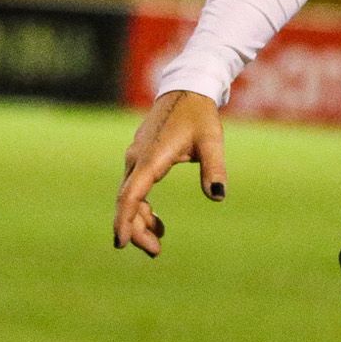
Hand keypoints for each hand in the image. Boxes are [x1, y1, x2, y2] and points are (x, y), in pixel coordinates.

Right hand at [114, 90, 226, 257]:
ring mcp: (136, 158)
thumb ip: (214, 168)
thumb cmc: (199, 115)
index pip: (131, 195)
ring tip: (157, 244)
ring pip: (129, 197)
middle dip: (136, 229)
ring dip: (140, 221)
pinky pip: (135, 189)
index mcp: (151, 158)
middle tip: (156, 252)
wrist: (187, 89)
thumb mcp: (211, 140)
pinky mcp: (141, 157)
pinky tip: (158, 222)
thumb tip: (218, 196)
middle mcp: (137, 159)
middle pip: (127, 201)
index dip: (125, 220)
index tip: (122, 243)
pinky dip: (142, 208)